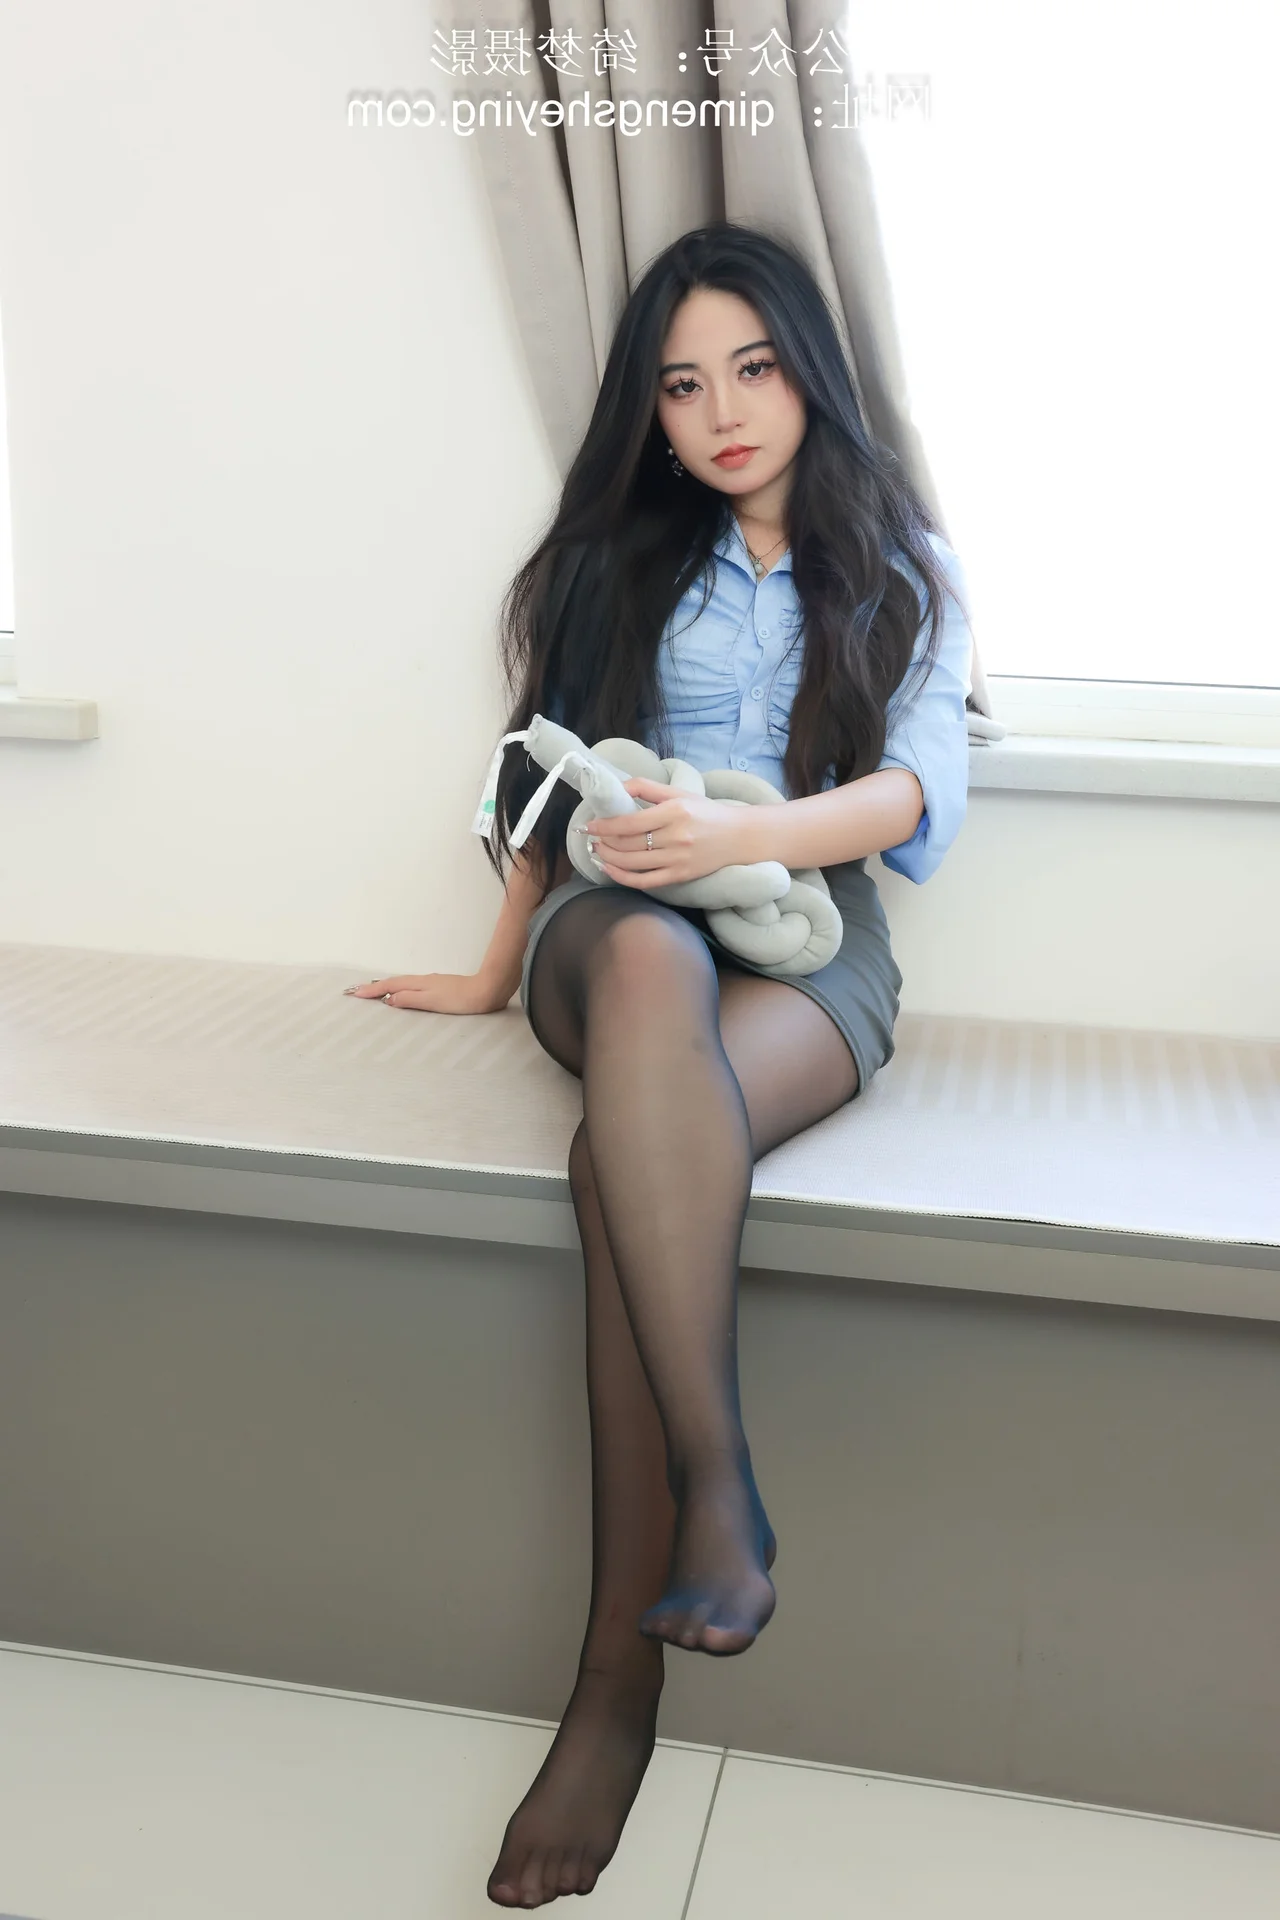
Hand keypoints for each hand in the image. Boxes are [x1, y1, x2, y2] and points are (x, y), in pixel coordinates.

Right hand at [343, 971, 512, 1012]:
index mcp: (419, 984)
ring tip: (374, 992)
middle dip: (374, 987)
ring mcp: (432, 983)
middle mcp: (423, 981)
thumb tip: (388, 1000)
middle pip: (394, 982)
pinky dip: (401, 989)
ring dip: (386, 987)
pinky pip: (413, 987)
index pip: (389, 987)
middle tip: (357, 992)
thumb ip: (410, 1000)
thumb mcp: (432, 1001)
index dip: (371, 991)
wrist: (487, 990)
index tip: (354, 993)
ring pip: (403, 984)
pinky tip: (403, 994)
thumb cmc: (462, 999)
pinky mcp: (441, 988)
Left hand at [579, 777, 755, 889]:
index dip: (604, 825)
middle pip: (628, 844)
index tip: (589, 825)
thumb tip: (619, 787)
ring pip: (632, 863)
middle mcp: (675, 837)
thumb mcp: (680, 793)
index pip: (629, 822)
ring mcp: (678, 859)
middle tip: (592, 837)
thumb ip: (648, 787)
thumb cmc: (707, 812)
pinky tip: (610, 870)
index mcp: (674, 812)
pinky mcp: (680, 876)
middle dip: (603, 842)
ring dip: (608, 858)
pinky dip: (623, 877)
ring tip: (598, 851)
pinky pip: (645, 881)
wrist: (740, 837)